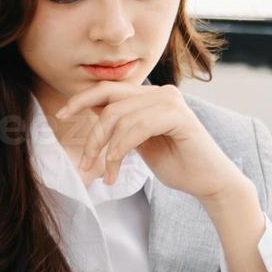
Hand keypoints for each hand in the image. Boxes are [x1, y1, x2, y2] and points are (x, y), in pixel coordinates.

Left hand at [57, 83, 246, 200]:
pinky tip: (116, 170)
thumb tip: (92, 112)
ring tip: (104, 174)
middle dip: (92, 133)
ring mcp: (171, 102)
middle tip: (86, 162)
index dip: (82, 99)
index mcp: (151, 96)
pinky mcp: (179, 117)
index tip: (62, 115)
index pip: (109, 89)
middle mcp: (161, 92)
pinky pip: (137, 128)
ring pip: (120, 117)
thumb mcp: (139, 142)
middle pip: (110, 100)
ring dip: (106, 150)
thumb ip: (121, 125)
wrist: (209, 182)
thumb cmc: (177, 164)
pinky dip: (121, 149)